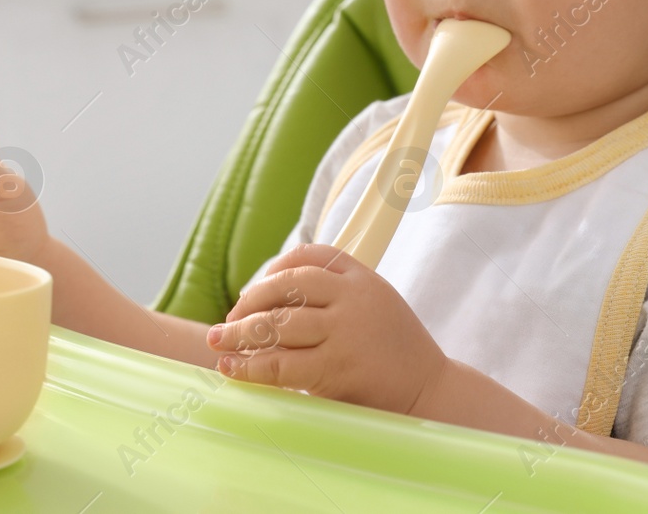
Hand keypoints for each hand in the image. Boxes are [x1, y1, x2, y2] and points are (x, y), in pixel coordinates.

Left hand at [205, 242, 448, 416]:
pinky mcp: (336, 368)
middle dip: (248, 303)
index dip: (274, 269)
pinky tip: (232, 368)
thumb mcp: (375, 304)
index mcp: (361, 278)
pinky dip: (250, 366)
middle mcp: (351, 299)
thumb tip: (273, 296)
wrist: (430, 392)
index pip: (308, 256)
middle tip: (227, 321)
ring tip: (217, 341)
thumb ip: (337, 293)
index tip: (254, 289)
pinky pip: (281, 365)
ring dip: (239, 334)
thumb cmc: (395, 351)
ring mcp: (344, 332)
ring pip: (277, 325)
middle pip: (284, 287)